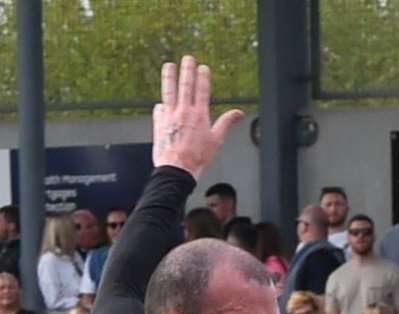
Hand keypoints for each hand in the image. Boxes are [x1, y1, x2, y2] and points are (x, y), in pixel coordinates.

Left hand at [152, 56, 244, 179]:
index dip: (203, 77)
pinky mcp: (159, 122)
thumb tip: (238, 113)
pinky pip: (159, 109)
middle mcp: (184, 111)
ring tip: (169, 66)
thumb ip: (226, 123)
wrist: (178, 169)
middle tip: (187, 58)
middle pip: (185, 84)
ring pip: (169, 90)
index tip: (202, 68)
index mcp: (200, 115)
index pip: (202, 89)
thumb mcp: (216, 140)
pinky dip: (161, 105)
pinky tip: (162, 104)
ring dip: (169, 76)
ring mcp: (170, 115)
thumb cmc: (197, 158)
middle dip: (187, 69)